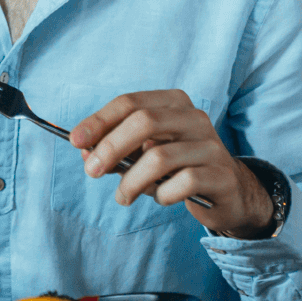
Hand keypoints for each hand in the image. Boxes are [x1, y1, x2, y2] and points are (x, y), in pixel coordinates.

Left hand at [67, 90, 276, 236]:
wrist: (227, 192)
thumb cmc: (176, 168)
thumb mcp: (142, 155)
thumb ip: (115, 150)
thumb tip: (85, 151)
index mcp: (173, 103)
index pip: (129, 103)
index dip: (98, 121)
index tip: (75, 142)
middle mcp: (195, 117)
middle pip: (143, 122)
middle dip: (110, 148)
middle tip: (92, 171)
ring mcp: (212, 145)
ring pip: (159, 157)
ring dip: (131, 181)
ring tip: (122, 196)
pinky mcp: (222, 174)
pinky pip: (182, 183)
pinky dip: (162, 194)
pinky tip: (161, 198)